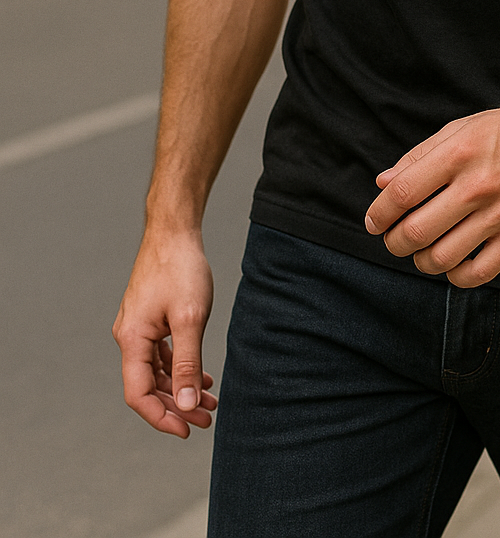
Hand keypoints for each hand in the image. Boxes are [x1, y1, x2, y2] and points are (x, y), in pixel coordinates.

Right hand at [113, 229, 217, 437]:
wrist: (175, 229)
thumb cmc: (181, 267)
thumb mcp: (191, 318)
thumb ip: (187, 364)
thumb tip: (185, 404)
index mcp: (132, 339)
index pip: (139, 395)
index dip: (161, 417)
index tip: (188, 430)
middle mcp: (129, 336)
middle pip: (148, 386)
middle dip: (176, 406)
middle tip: (207, 419)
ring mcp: (139, 327)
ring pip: (156, 371)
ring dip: (180, 388)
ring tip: (210, 401)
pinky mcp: (150, 318)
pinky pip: (161, 354)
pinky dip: (179, 368)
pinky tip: (202, 375)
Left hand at [364, 95, 499, 287]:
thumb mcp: (464, 128)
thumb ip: (421, 156)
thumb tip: (383, 183)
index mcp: (460, 153)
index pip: (403, 192)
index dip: (379, 212)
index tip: (374, 221)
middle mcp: (479, 185)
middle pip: (416, 231)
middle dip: (394, 243)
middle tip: (393, 240)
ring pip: (442, 258)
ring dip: (421, 261)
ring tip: (423, 252)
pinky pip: (479, 273)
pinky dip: (456, 276)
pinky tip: (453, 264)